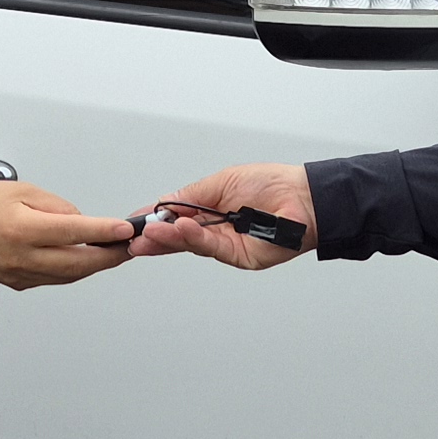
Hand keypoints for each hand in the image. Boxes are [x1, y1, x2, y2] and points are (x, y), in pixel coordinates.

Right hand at [0, 179, 134, 289]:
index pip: (75, 232)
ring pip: (69, 276)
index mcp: (22, 229)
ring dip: (95, 266)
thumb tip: (82, 221)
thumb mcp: (20, 189)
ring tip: (114, 253)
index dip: (105, 232)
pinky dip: (73, 271)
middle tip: (130, 247)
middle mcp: (21, 256)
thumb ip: (55, 206)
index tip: (125, 229)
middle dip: (110, 256)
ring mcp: (19, 274)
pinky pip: (54, 280)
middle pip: (79, 264)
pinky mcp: (17, 283)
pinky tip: (84, 260)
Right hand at [127, 163, 315, 270]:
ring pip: (190, 244)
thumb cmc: (271, 184)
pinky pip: (211, 247)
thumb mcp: (221, 181)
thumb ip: (190, 195)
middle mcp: (215, 230)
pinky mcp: (239, 257)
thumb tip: (162, 203)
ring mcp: (226, 245)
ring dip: (169, 237)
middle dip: (155, 237)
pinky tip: (180, 228)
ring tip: (151, 232)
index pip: (175, 219)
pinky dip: (193, 238)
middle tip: (133, 237)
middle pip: (178, 237)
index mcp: (210, 211)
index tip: (133, 222)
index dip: (155, 221)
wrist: (304, 197)